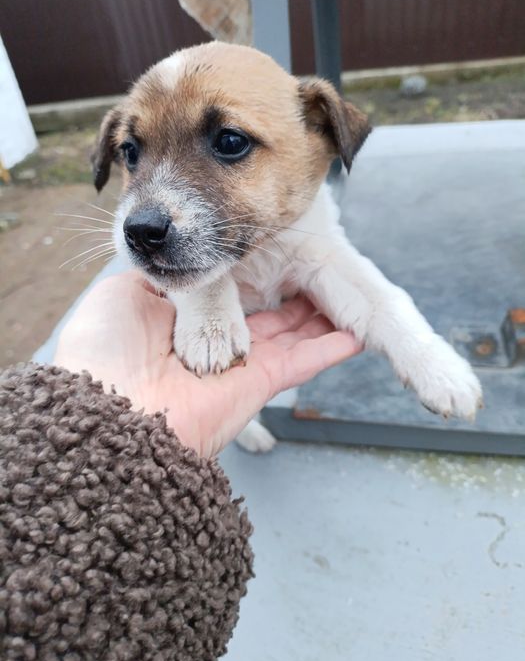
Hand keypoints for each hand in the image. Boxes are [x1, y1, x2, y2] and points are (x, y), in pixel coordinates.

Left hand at [54, 272, 359, 456]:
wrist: (109, 412)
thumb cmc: (104, 350)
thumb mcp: (125, 292)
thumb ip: (164, 275)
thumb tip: (190, 263)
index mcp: (179, 316)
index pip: (224, 287)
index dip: (250, 269)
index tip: (272, 247)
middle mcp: (212, 339)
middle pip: (263, 310)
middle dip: (291, 289)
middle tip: (319, 266)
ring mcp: (238, 363)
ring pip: (290, 333)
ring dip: (319, 315)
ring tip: (346, 291)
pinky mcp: (260, 382)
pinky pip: (304, 361)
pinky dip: (332, 347)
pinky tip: (357, 332)